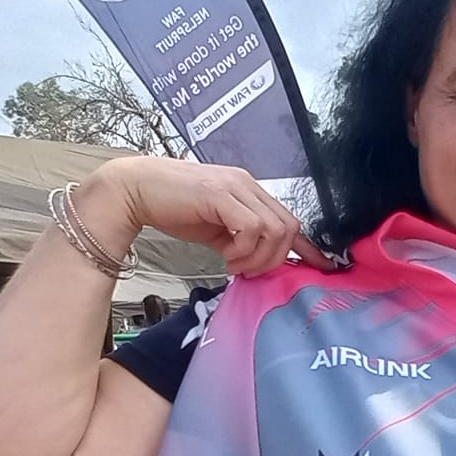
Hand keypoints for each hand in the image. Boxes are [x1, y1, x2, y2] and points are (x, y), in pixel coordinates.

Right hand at [71, 158, 335, 276]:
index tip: (320, 268)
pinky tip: (225, 257)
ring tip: (234, 264)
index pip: (290, 218)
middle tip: (248, 270)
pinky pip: (251, 227)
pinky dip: (244, 249)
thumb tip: (257, 264)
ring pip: (274, 228)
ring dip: (258, 256)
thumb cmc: (173, 209)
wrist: (135, 190)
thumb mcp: (216, 230)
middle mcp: (248, 184)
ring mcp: (235, 187)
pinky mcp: (220, 195)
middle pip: (289, 226)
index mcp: (250, 191)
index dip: (307, 246)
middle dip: (275, 258)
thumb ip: (239, 241)